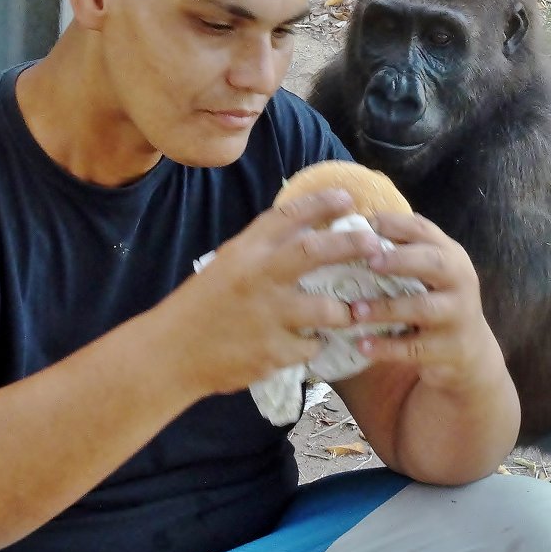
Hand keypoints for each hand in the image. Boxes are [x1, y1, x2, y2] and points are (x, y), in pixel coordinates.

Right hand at [154, 189, 385, 396]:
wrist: (172, 353)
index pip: (287, 215)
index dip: (321, 203)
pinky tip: (309, 344)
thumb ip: (263, 251)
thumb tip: (307, 231)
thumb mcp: (228, 265)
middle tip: (377, 245)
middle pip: (315, 252)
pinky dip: (314, 345)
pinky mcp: (273, 352)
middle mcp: (258, 278)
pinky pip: (311, 346)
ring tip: (350, 313)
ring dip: (344, 311)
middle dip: (352, 245)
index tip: (347, 198)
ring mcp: (268, 316)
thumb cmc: (202, 305)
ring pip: (327, 309)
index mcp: (245, 252)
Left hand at [349, 212, 501, 390]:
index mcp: (451, 255)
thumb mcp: (430, 272)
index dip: (397, 225)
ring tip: (355, 309)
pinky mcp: (448, 348)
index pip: (426, 231)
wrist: (470, 350)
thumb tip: (353, 230)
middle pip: (434, 263)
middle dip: (400, 260)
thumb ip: (403, 251)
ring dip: (387, 308)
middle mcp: (460, 281)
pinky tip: (362, 345)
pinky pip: (414, 348)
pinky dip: (386, 347)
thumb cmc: (436, 299)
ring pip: (423, 308)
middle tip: (369, 261)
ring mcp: (457, 315)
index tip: (367, 224)